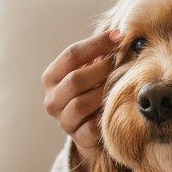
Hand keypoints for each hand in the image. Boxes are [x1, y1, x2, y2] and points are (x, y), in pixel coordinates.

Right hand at [42, 28, 122, 171]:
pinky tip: (116, 106)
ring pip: (81, 103)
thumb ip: (98, 55)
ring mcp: (63, 120)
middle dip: (102, 69)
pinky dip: (105, 114)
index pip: (71, 55)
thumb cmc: (92, 91)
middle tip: (120, 63)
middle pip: (75, 79)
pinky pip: (93, 125)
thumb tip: (120, 33)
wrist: (91, 130)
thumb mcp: (90, 71)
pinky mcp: (78, 138)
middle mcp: (52, 99)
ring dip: (103, 92)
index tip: (120, 35)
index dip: (97, 43)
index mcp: (51, 77)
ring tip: (118, 84)